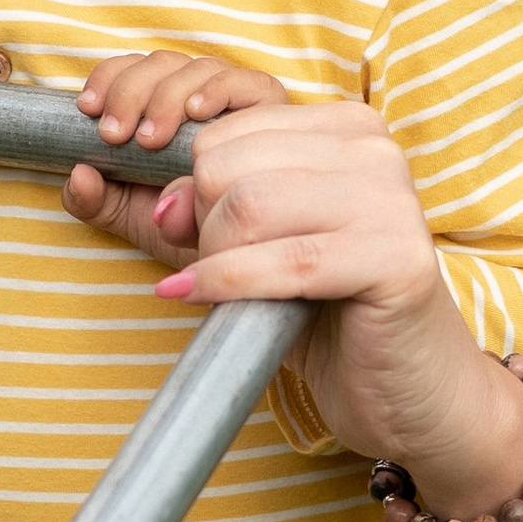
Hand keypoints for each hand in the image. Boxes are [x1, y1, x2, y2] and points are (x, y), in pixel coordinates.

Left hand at [58, 51, 289, 264]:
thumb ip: (93, 200)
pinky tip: (197, 112)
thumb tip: (79, 174)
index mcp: (161, 107)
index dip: (108, 77)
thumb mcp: (128, 218)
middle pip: (162, 63)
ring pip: (197, 68)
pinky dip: (218, 89)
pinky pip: (247, 81)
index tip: (87, 109)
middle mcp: (198, 95)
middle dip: (131, 91)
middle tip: (114, 135)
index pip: (132, 68)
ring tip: (150, 138)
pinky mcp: (271, 109)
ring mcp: (235, 99)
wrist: (235, 256)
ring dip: (166, 96)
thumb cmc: (184, 231)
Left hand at [155, 99, 522, 519]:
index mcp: (344, 127)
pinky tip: (205, 301)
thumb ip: (183, 212)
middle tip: (219, 275)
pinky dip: (228, 286)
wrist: (412, 394)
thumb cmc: (328, 318)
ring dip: (217, 261)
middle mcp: (373, 148)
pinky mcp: (396, 258)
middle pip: (226, 164)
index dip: (186, 187)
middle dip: (201, 228)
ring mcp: (391, 198)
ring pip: (247, 206)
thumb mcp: (249, 250)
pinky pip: (283, 262)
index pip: (222, 130)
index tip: (186, 236)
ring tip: (232, 295)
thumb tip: (111, 182)